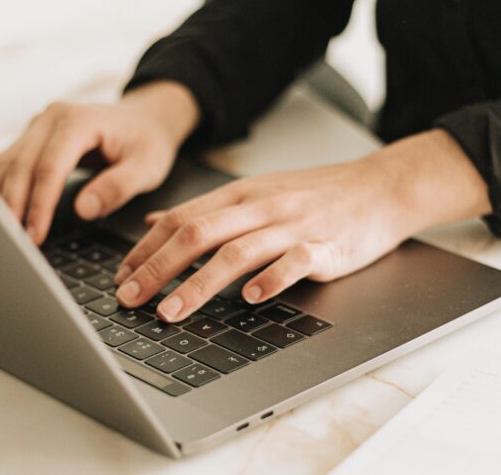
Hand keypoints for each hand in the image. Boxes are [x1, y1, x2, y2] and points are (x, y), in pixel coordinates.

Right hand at [0, 81, 199, 243]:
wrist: (144, 120)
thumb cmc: (147, 142)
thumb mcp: (147, 166)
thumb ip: (118, 187)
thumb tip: (83, 209)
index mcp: (78, 120)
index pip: (50, 166)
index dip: (39, 203)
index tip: (35, 236)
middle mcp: (50, 118)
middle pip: (20, 166)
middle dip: (13, 208)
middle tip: (12, 245)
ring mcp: (35, 127)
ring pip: (4, 165)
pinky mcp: (29, 140)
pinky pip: (2, 163)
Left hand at [114, 129, 491, 321]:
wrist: (378, 187)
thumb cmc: (315, 195)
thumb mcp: (255, 192)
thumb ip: (206, 208)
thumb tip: (154, 222)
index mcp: (241, 195)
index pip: (182, 219)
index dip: (146, 249)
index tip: (122, 277)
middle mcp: (261, 207)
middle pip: (198, 235)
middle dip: (157, 269)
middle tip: (129, 298)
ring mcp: (293, 226)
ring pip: (236, 252)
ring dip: (197, 284)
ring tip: (170, 312)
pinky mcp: (324, 247)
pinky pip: (294, 263)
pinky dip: (270, 280)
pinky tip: (250, 299)